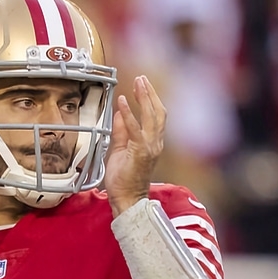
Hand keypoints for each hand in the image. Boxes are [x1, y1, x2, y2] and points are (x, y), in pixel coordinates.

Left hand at [104, 76, 164, 215]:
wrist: (127, 199)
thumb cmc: (124, 180)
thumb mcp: (121, 149)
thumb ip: (122, 131)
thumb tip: (119, 114)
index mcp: (153, 143)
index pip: (156, 116)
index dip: (150, 99)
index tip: (142, 85)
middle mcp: (155, 143)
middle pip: (158, 112)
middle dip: (150, 93)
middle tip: (142, 78)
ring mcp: (150, 147)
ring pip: (151, 117)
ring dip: (144, 98)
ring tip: (138, 83)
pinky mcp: (140, 152)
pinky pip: (135, 129)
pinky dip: (129, 114)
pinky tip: (123, 102)